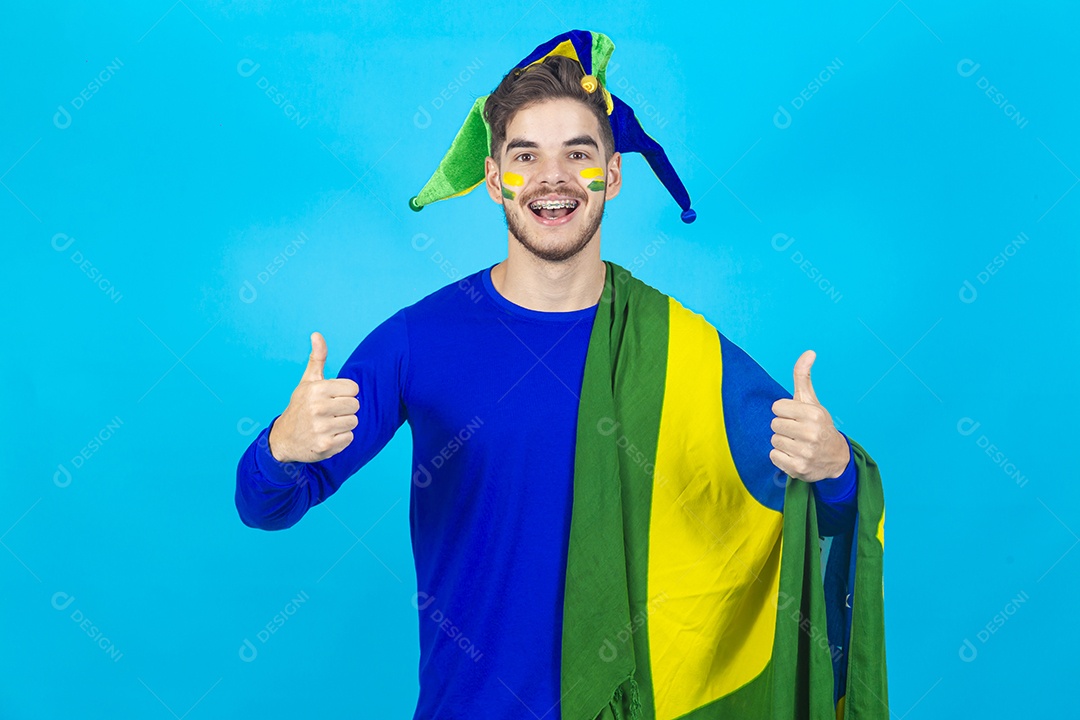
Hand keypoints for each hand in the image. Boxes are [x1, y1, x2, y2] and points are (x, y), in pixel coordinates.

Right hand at [268, 332, 359, 463]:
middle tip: (330, 413)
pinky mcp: (325, 445)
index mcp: (317, 389)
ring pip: (354, 422)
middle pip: (355, 405)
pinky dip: (341, 439)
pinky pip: (349, 438)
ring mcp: (321, 428)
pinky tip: (327, 436)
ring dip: (343, 424)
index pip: (353, 388)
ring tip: (327, 424)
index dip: (345, 393)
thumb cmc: (301, 406)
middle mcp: (318, 407)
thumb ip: (317, 358)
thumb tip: (317, 334)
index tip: (331, 398)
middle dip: (345, 409)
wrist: (284, 439)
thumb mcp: (307, 382)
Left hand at [769, 350, 849, 482]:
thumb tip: (809, 352)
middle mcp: (811, 433)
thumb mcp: (812, 400)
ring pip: (773, 441)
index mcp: (814, 414)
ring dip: (782, 442)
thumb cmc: (819, 425)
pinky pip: (773, 457)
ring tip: (798, 444)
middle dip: (783, 427)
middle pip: (774, 424)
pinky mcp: (798, 468)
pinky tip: (795, 455)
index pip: (776, 407)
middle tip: (797, 431)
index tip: (796, 417)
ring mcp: (805, 452)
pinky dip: (781, 457)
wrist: (836, 458)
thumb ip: (804, 376)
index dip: (784, 411)